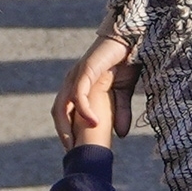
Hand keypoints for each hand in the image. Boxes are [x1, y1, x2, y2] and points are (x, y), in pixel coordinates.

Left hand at [49, 27, 135, 147]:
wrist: (133, 37)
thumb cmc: (126, 61)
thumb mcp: (124, 92)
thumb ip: (120, 112)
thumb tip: (121, 135)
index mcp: (78, 86)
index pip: (64, 113)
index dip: (66, 132)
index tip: (75, 150)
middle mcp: (72, 82)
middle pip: (58, 113)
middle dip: (62, 134)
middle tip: (72, 153)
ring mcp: (76, 76)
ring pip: (63, 106)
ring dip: (67, 127)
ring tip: (77, 144)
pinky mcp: (85, 70)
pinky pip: (79, 95)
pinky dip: (84, 110)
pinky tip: (95, 122)